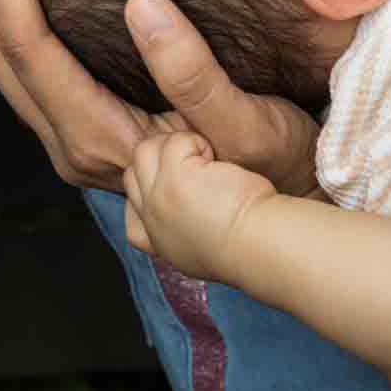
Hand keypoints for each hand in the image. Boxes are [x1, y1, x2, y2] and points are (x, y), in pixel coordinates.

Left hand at [0, 0, 320, 192]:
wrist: (271, 224)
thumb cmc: (270, 167)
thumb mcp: (247, 124)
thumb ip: (191, 71)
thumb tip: (140, 4)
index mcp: (99, 137)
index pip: (29, 47)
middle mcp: (71, 144)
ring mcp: (73, 140)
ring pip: (2, 60)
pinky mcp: (84, 128)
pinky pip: (26, 65)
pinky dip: (8, 12)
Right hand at [124, 131, 274, 282]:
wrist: (258, 246)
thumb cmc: (249, 243)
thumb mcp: (204, 248)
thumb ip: (187, 228)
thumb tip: (189, 207)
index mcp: (159, 241)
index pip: (132, 211)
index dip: (149, 188)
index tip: (177, 184)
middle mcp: (152, 220)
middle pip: (133, 172)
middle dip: (161, 158)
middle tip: (197, 165)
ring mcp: (158, 197)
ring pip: (145, 150)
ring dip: (175, 146)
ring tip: (205, 161)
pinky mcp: (174, 177)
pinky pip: (176, 141)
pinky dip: (198, 142)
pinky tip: (217, 161)